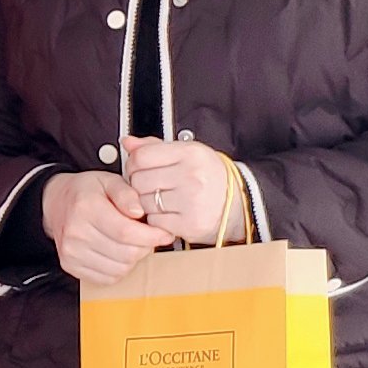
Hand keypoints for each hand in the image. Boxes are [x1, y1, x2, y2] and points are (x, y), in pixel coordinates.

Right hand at [42, 170, 169, 284]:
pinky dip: (119, 268)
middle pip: (126, 254)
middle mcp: (76, 232)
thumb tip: (139, 211)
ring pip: (120, 269)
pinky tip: (117, 252)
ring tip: (130, 242)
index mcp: (86, 207)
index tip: (165, 234)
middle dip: (145, 247)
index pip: (126, 232)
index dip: (152, 236)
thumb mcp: (108, 180)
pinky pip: (107, 278)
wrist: (54, 203)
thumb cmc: (85, 192)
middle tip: (147, 236)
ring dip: (133, 259)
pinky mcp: (71, 266)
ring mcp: (71, 252)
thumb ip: (127, 193)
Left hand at [122, 136, 236, 244]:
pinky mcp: (190, 225)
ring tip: (162, 199)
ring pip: (144, 203)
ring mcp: (192, 202)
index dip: (134, 164)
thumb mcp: (187, 153)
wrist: (240, 203)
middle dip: (139, 185)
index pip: (141, 157)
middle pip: (138, 181)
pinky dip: (157, 219)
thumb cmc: (209, 176)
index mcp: (190, 153)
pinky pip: (155, 222)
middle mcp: (192, 176)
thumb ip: (154, 147)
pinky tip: (169, 213)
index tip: (139, 169)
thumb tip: (127, 142)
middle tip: (151, 186)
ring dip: (146, 203)